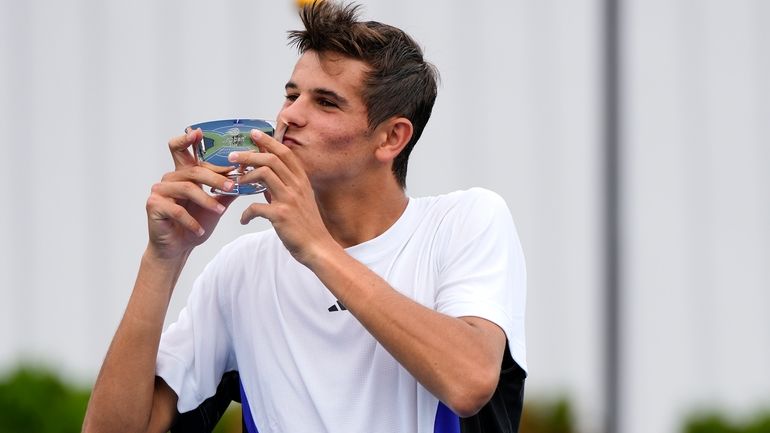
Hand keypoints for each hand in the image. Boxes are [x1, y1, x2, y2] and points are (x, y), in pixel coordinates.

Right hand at [145, 128, 237, 258]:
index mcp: (183, 174)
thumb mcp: (216, 205)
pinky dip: (191, 222)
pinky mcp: (153, 205)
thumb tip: (248, 176)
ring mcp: (159, 190)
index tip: (198, 131)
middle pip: (193, 170)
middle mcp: (170, 178)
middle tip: (232, 186)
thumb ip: (227, 190)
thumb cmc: (196, 224)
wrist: (178, 247)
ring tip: (219, 212)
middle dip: (215, 178)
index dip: (188, 139)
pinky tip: (199, 230)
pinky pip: (177, 210)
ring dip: (207, 201)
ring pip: (187, 188)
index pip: (183, 150)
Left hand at [229, 128, 335, 263]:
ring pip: (264, 174)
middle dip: (249, 154)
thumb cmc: (307, 226)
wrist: (318, 248)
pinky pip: (256, 207)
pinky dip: (246, 213)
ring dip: (245, 176)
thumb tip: (264, 181)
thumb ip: (283, 188)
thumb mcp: (300, 201)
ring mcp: (290, 200)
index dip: (269, 141)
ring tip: (236, 182)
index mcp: (301, 181)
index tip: (254, 133)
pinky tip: (244, 219)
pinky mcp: (281, 215)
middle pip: (271, 159)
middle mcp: (297, 186)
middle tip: (233, 156)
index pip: (285, 153)